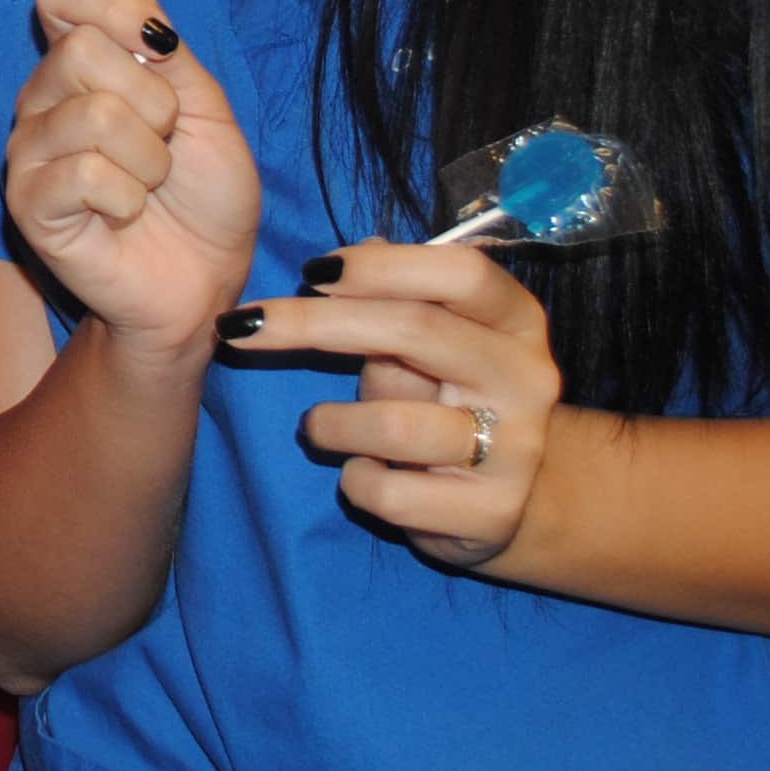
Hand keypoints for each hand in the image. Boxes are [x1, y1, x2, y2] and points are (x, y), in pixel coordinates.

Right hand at [3, 0, 257, 357]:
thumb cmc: (206, 197)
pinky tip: (126, 217)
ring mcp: (29, 151)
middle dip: (153, 101)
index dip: (110, 3)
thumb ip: (159, 38)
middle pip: (80, 50)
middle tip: (165, 144)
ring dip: (148, 159)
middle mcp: (43, 98)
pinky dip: (127, 197)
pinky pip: (83, 172)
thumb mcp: (203, 104)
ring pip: (91, 114)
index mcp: (83, 64)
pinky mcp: (27, 203)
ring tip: (151, 186)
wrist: (205, 281)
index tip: (159, 41)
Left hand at [224, 241, 561, 570]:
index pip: (460, 272)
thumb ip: (392, 298)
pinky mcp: (492, 513)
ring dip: (332, 423)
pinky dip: (355, 481)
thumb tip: (342, 257)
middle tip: (243, 326)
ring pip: (393, 424)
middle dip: (314, 324)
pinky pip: (388, 492)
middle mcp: (527, 377)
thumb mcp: (429, 340)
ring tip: (319, 426)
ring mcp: (516, 449)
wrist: (509, 497)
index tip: (310, 271)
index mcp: (515, 319)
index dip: (381, 268)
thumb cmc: (449, 398)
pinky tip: (363, 472)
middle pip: (414, 330)